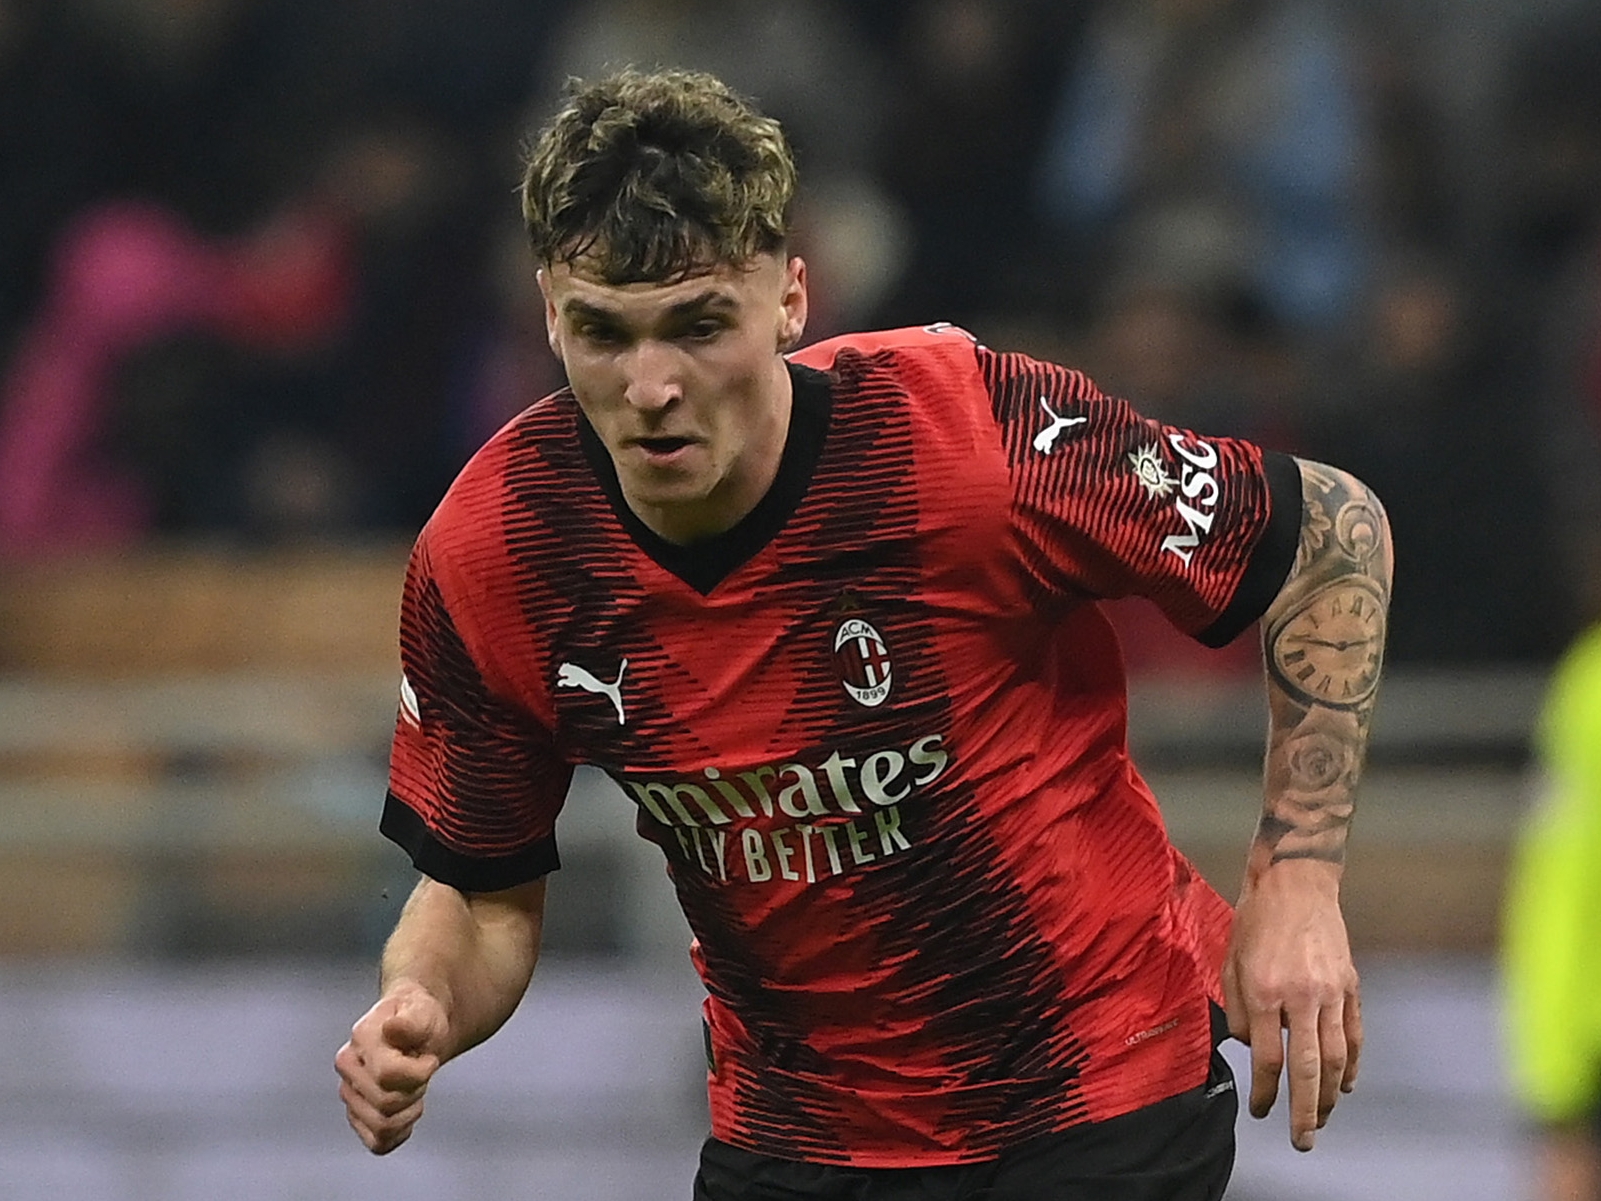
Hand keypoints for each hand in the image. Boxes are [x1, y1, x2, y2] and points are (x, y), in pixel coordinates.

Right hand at [335, 982, 449, 1153]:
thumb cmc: (421, 1018)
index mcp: (361, 1038)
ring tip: (414, 1088)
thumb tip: (393, 1028)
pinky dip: (399, 1131)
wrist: (418, 1028)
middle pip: (386, 1104)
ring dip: (409, 1112)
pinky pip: (378, 1142)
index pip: (388, 1075)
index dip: (420, 1072)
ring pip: (382, 1127)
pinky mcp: (357, 1116)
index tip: (430, 1059)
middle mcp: (348, 1068)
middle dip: (416, 1090)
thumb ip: (412, 1021)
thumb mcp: (425, 1011)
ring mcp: (349, 1094)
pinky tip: (407, 1109)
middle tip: (422, 1071)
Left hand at [1221, 860, 1360, 1151]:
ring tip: (1322, 1120)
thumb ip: (1235, 1009)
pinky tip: (1346, 1086)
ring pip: (1335, 1058)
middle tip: (1302, 1142)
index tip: (1259, 1111)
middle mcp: (1301, 996)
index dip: (1263, 1092)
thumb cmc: (1256, 920)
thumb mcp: (1230, 961)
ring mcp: (1331, 992)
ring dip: (1330, 1096)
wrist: (1296, 882)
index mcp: (1264, 991)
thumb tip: (1245, 1046)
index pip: (1266, 1058)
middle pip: (1307, 1069)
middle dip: (1304, 1112)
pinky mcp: (1351, 985)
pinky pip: (1354, 1035)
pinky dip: (1352, 1064)